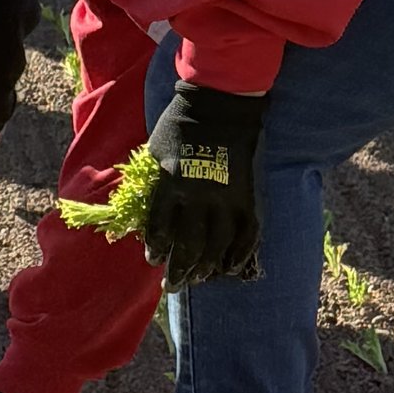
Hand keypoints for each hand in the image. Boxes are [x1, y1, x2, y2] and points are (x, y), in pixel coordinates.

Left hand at [141, 82, 268, 291]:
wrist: (221, 105)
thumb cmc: (180, 125)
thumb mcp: (155, 151)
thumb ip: (153, 182)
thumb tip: (145, 207)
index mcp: (171, 185)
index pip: (161, 229)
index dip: (156, 250)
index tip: (154, 260)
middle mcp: (199, 197)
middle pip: (188, 245)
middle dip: (179, 270)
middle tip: (172, 286)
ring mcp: (227, 199)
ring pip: (218, 246)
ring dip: (206, 268)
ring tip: (197, 279)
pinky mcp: (248, 197)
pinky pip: (247, 235)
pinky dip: (240, 255)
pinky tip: (231, 268)